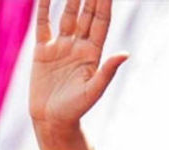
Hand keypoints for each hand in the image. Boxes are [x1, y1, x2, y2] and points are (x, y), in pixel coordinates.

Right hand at [29, 0, 126, 129]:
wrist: (53, 120)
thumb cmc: (77, 109)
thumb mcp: (94, 89)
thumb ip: (108, 70)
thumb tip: (125, 53)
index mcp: (94, 54)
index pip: (101, 22)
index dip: (104, 4)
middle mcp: (79, 47)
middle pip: (86, 15)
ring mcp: (61, 47)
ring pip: (66, 16)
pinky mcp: (43, 51)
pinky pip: (43, 25)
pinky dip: (43, 9)